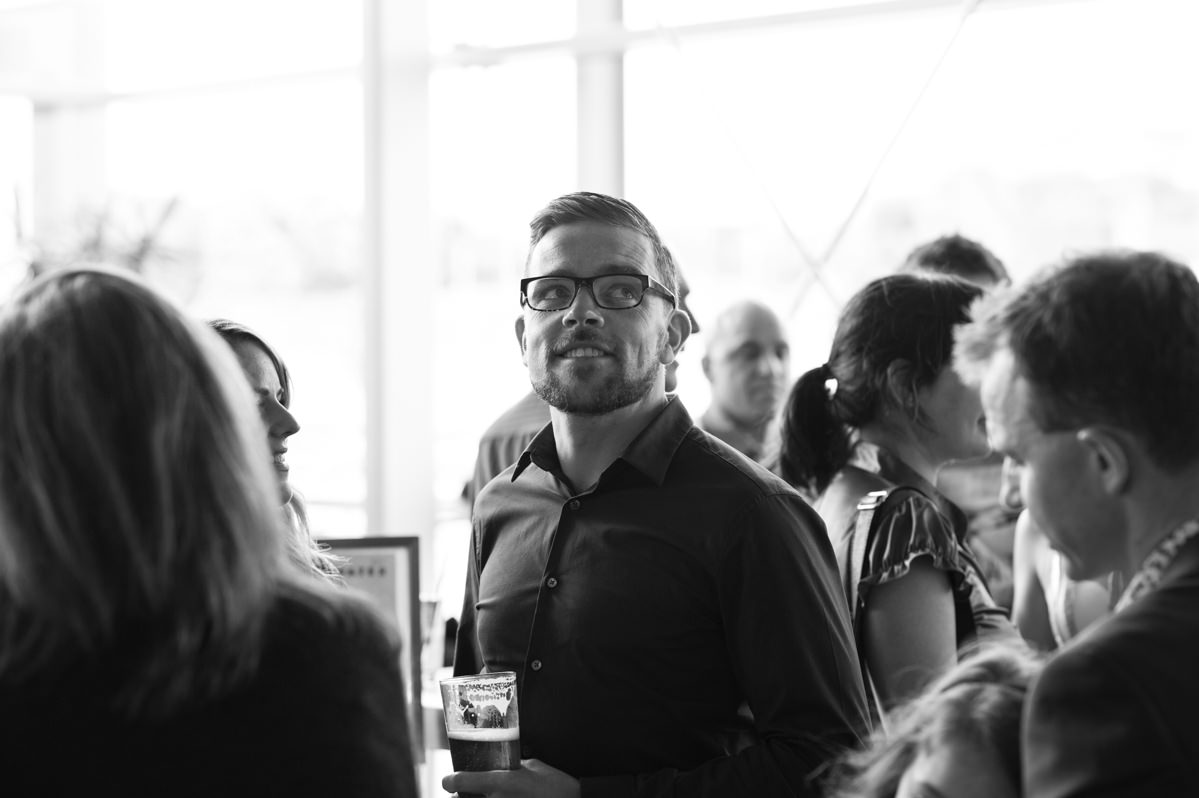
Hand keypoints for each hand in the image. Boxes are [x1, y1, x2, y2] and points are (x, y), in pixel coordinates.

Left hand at [442, 759, 580, 797]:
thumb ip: (510, 767)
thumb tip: (500, 768)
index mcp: (498, 782)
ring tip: (491, 795)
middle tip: (466, 791)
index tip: (449, 780)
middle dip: (463, 795)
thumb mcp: (531, 766)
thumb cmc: (554, 785)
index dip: (450, 780)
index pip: (459, 782)